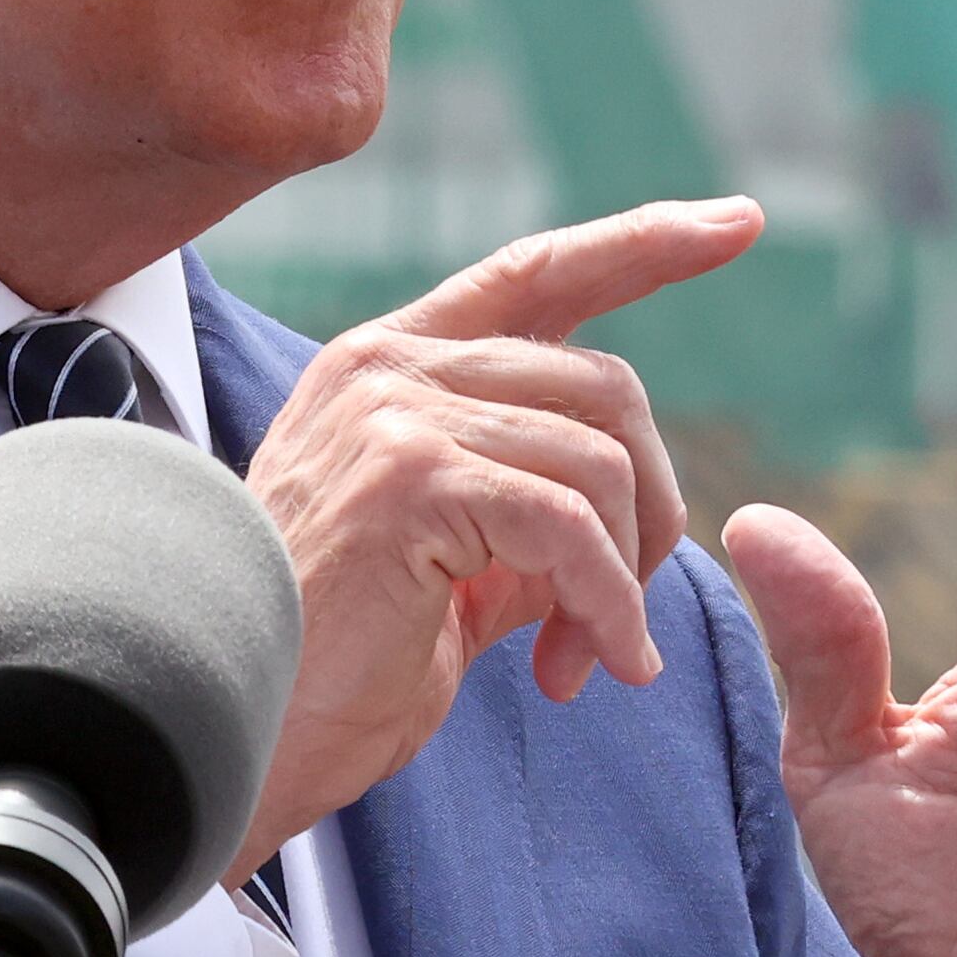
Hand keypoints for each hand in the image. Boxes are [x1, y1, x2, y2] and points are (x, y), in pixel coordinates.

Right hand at [229, 197, 762, 879]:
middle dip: (649, 506)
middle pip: (604, 383)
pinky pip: (571, 525)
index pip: (538, 271)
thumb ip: (525, 513)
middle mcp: (388, 365)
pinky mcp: (408, 478)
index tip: (736, 223)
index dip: (644, 244)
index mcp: (388, 366)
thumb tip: (630, 515)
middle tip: (620, 619)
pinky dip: (607, 603)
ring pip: (598, 458)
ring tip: (588, 660)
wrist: (220, 733)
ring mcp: (393, 412)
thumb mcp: (446, 566)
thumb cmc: (325, 668)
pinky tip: (593, 666)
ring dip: (623, 578)